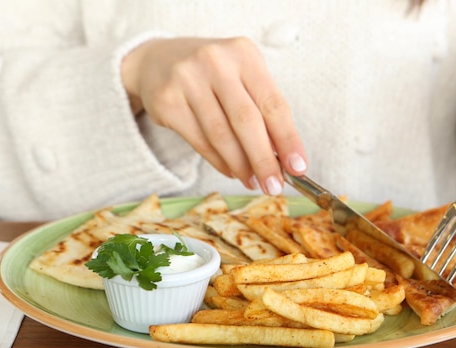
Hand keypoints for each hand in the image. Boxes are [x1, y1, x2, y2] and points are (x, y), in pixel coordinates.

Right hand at [121, 37, 306, 194]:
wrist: (157, 62)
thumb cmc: (212, 75)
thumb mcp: (241, 78)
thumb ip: (262, 112)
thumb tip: (283, 159)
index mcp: (244, 53)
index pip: (273, 103)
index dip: (288, 139)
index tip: (298, 167)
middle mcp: (215, 62)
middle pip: (247, 121)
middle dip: (264, 159)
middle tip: (275, 185)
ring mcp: (187, 80)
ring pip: (221, 135)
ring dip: (241, 166)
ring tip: (253, 181)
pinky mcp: (167, 101)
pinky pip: (200, 141)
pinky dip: (220, 162)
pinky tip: (232, 171)